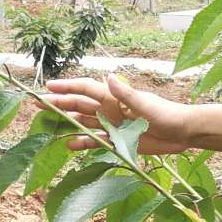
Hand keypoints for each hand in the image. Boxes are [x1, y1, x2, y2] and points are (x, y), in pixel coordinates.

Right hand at [44, 74, 193, 154]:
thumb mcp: (146, 105)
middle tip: (37, 104)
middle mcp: (111, 109)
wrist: (184, 133)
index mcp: (115, 97)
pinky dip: (84, 142)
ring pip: (85, 122)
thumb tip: (107, 77)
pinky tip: (70, 144)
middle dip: (59, 104)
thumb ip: (126, 94)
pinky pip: (98, 141)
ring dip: (68, 123)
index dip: (67, 87)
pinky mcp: (120, 141)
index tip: (48, 87)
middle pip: (80, 105)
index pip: (86, 89)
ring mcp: (114, 125)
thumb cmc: (168, 114)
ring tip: (47, 124)